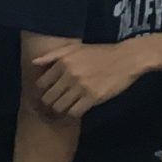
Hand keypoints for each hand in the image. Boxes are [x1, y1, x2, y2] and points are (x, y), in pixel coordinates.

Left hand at [30, 40, 152, 117]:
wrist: (127, 58)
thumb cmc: (100, 53)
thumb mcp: (76, 48)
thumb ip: (53, 55)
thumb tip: (34, 63)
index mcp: (63, 62)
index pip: (41, 84)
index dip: (43, 91)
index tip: (50, 92)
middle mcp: (69, 74)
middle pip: (47, 98)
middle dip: (50, 102)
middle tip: (57, 102)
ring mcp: (81, 86)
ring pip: (59, 107)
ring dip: (61, 109)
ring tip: (67, 106)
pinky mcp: (92, 97)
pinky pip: (74, 112)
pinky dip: (73, 113)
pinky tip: (78, 108)